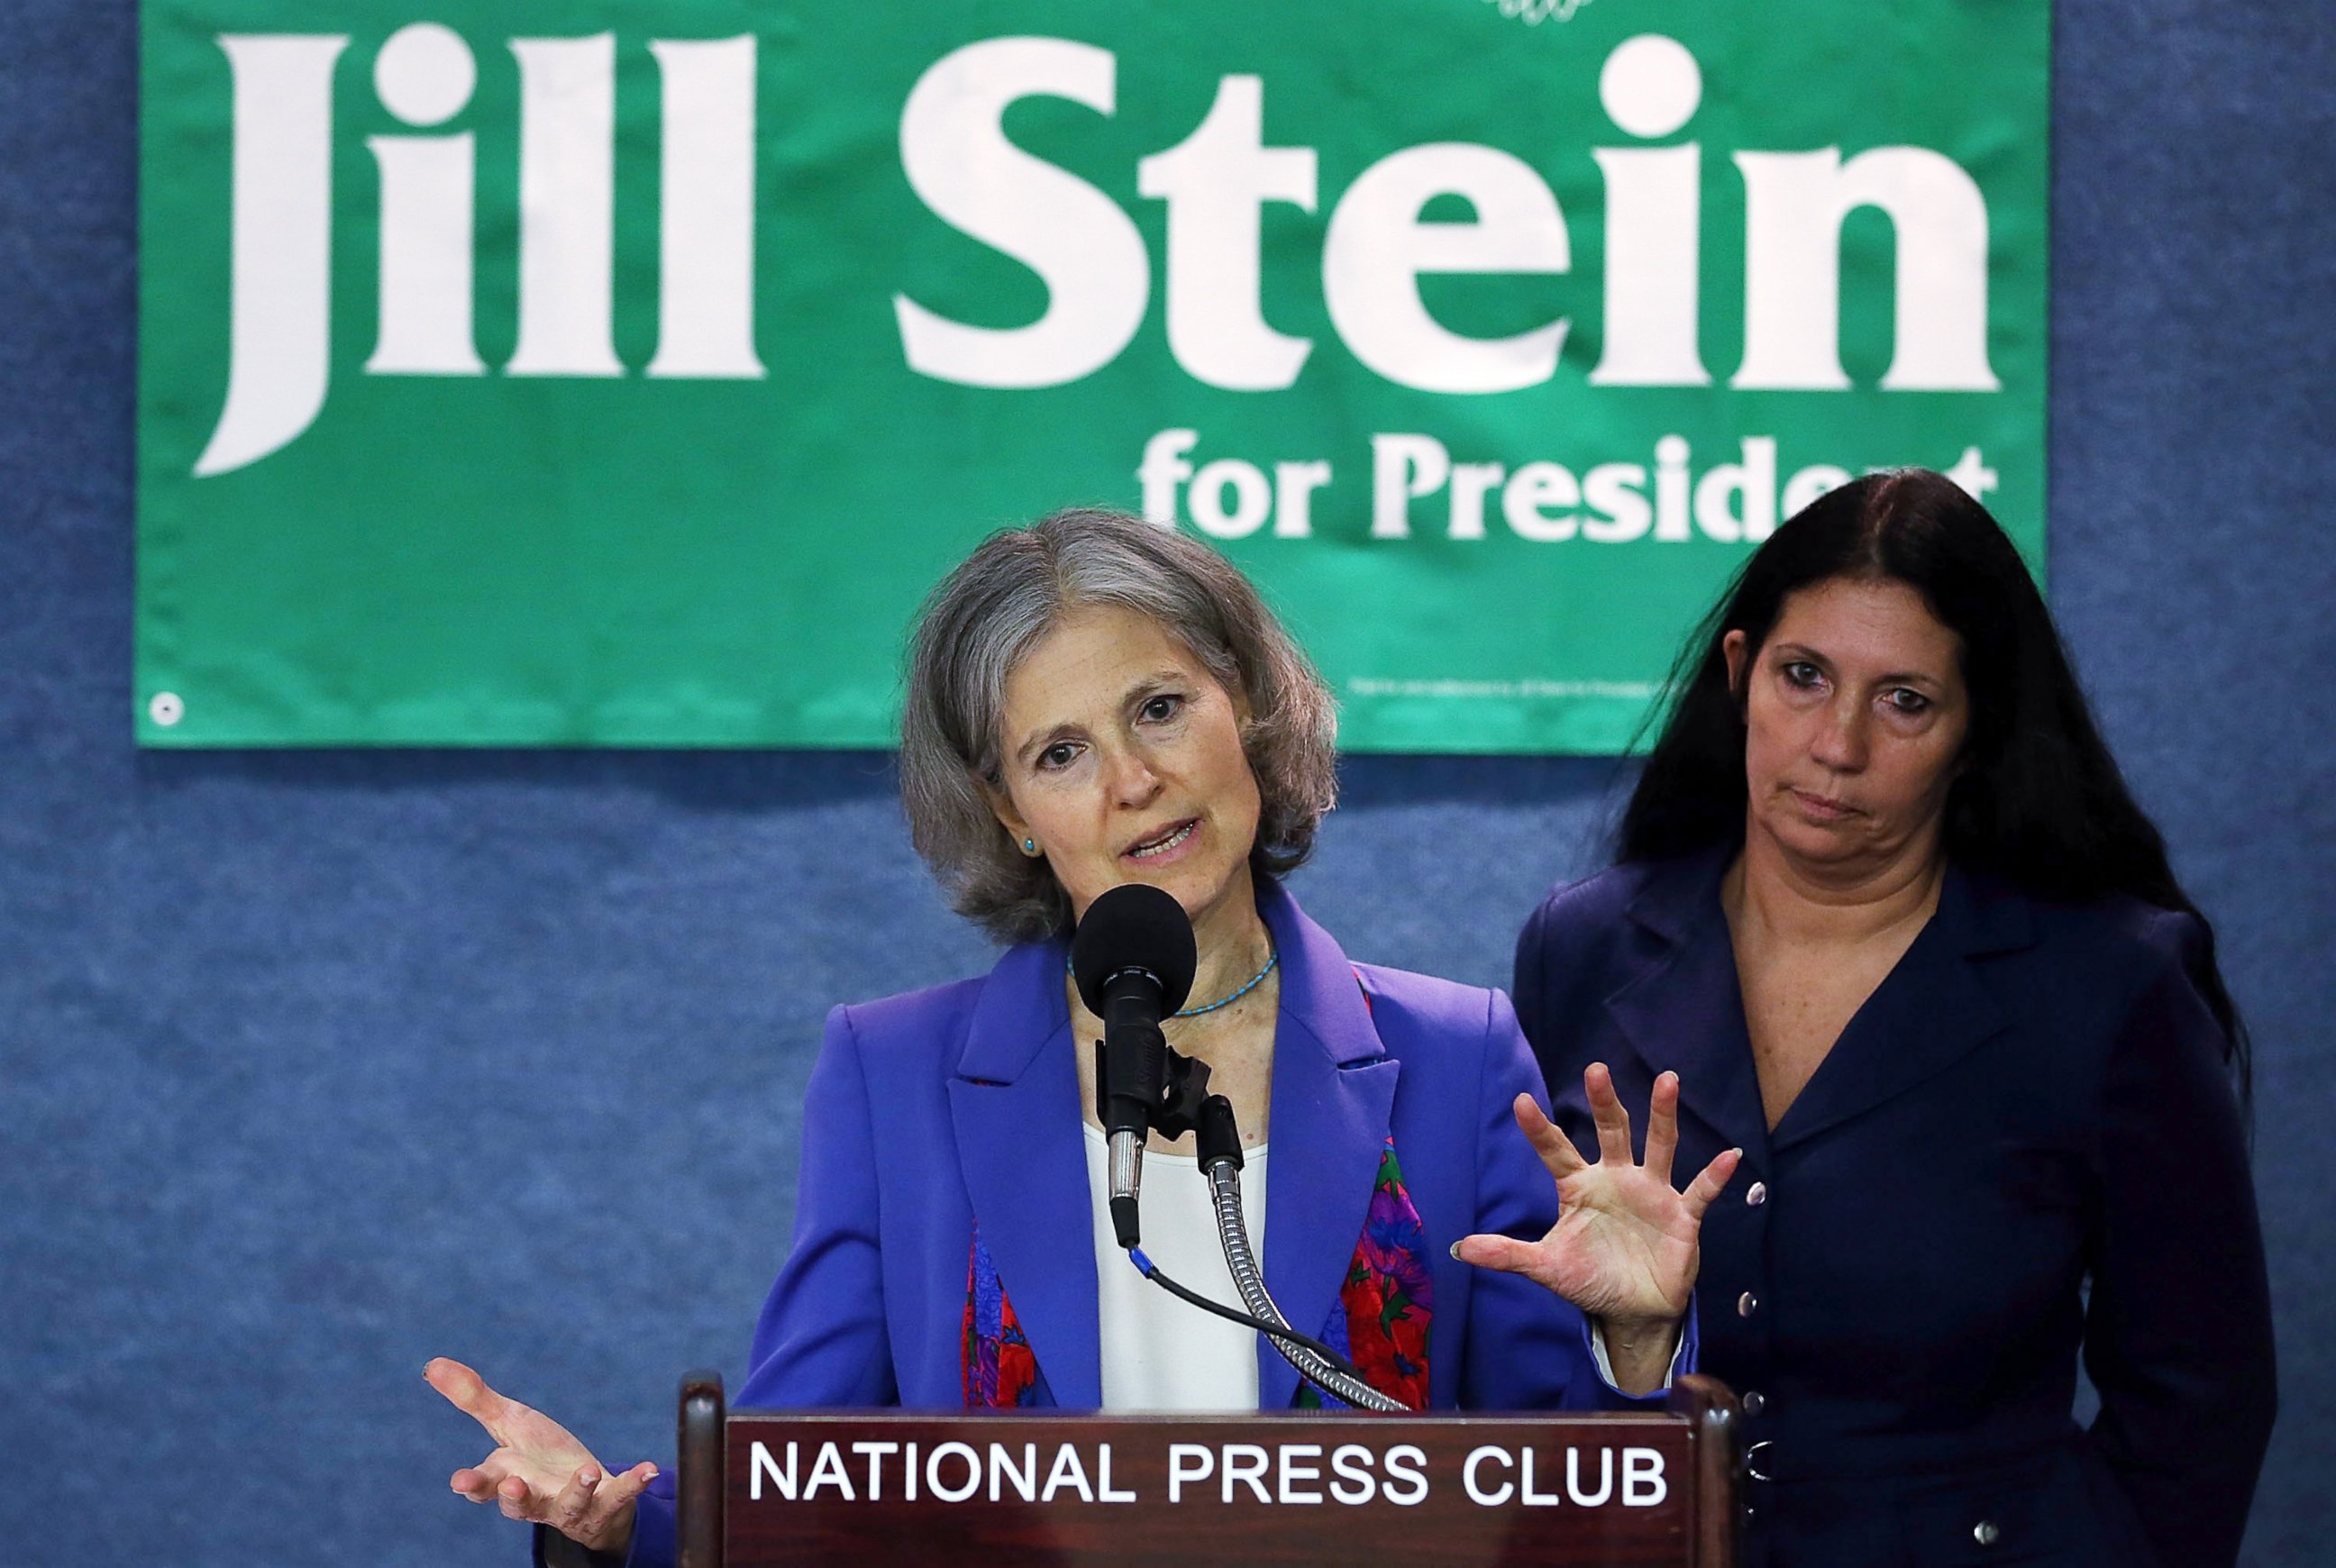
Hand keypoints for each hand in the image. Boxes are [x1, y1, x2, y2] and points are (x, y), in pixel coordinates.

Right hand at [426, 1356, 656, 1556]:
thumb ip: (473, 1399)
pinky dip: (632, 1485)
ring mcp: (570, 1505)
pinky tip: (648, 1469)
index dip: (472, 1484)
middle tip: (514, 1483)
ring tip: (587, 1470)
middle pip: (519, 1505)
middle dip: (515, 1497)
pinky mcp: (604, 1505)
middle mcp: (535, 1498)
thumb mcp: (508, 1423)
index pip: (483, 1486)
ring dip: (577, 1490)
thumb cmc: (538, 1456)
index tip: (461, 1480)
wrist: (584, 1488)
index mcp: (506, 1479)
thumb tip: (431, 1364)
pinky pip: (618, 1497)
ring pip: (570, 1505)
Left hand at [1455, 1065, 1740, 1331]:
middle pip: (1611, 1132)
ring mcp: (1651, 1193)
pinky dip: (1715, 1175)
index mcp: (1579, 1187)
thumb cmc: (1589, 1279)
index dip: (1540, 1129)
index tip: (1520, 1101)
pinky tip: (1729, 1155)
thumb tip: (1460, 1249)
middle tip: (1595, 1070)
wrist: (1632, 1311)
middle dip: (1604, 1102)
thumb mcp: (1547, 1267)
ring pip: (1658, 1146)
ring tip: (1667, 1081)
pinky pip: (1701, 1190)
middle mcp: (1616, 1179)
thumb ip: (1508, 1254)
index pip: (1556, 1151)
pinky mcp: (1682, 1215)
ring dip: (1663, 1115)